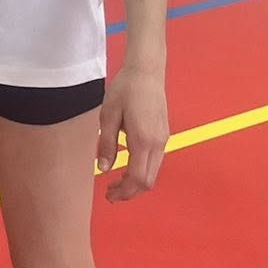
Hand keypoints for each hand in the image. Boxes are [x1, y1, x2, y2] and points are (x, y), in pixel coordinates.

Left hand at [98, 64, 167, 200]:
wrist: (146, 71)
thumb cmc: (125, 89)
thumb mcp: (108, 115)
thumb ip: (106, 143)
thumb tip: (103, 168)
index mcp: (143, 140)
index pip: (138, 179)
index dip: (124, 192)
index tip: (109, 196)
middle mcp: (158, 143)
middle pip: (148, 180)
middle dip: (130, 192)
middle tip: (110, 193)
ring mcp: (163, 139)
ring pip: (153, 172)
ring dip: (136, 181)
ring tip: (116, 182)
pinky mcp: (163, 134)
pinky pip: (154, 160)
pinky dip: (142, 170)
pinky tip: (126, 166)